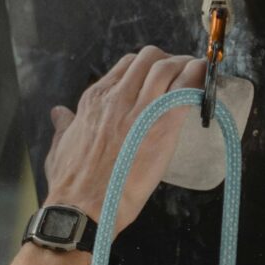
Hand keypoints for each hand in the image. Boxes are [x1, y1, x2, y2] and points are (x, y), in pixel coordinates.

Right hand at [43, 50, 206, 230]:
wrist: (82, 207)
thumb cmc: (71, 184)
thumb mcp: (59, 147)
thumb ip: (63, 126)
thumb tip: (59, 113)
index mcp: (95, 99)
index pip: (127, 64)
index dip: (147, 67)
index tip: (159, 78)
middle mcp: (117, 97)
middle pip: (150, 57)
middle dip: (169, 61)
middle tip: (181, 76)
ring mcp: (139, 109)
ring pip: (168, 66)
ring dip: (187, 67)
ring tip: (197, 78)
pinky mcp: (161, 124)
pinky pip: (185, 88)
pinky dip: (198, 80)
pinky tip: (205, 84)